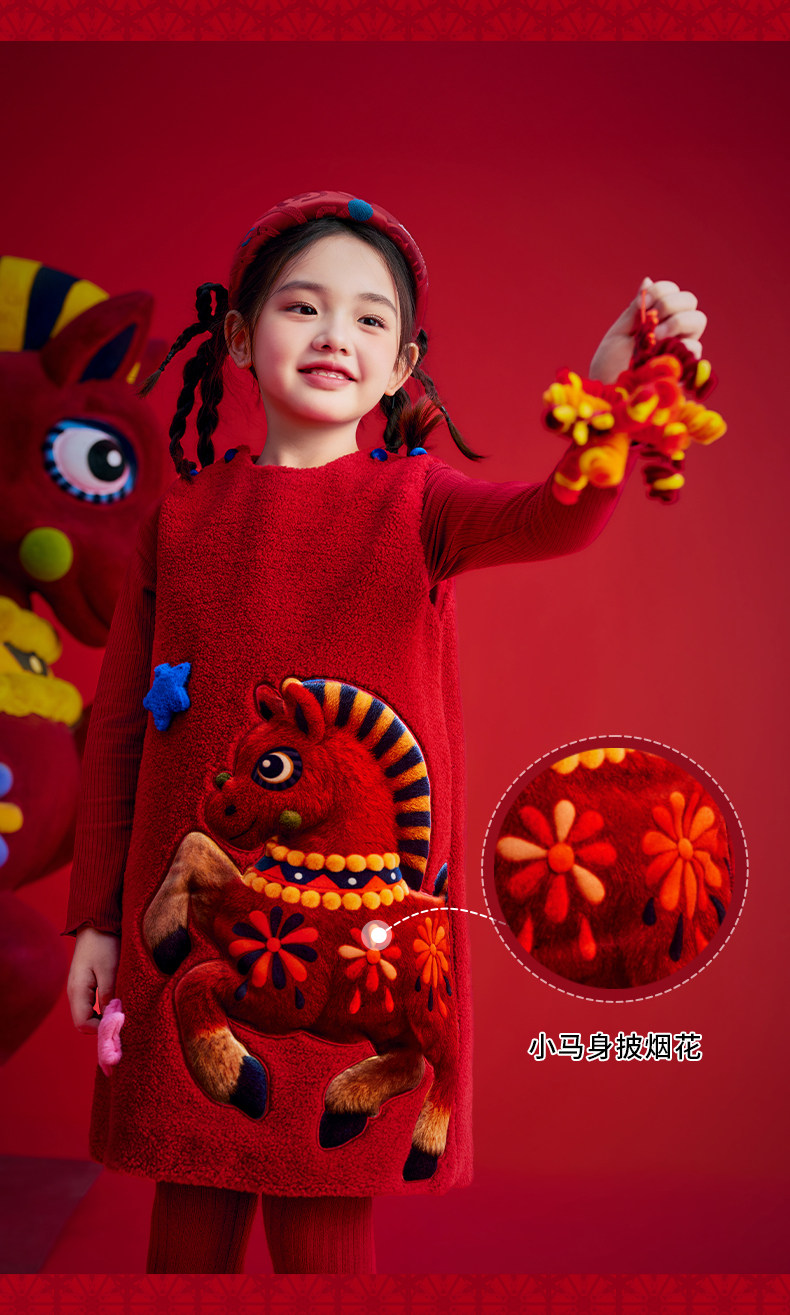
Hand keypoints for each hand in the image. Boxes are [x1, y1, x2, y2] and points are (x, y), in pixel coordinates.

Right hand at [67, 927, 120, 1033]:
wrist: (97, 923)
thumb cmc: (104, 944)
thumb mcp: (110, 970)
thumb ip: (109, 995)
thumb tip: (112, 1018)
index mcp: (77, 991)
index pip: (83, 1024)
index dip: (101, 1029)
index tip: (120, 1023)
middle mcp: (74, 993)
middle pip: (84, 1022)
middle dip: (102, 1026)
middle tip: (122, 1021)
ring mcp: (79, 989)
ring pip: (87, 1014)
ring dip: (103, 1017)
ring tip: (121, 1013)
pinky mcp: (85, 984)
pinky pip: (90, 1005)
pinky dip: (102, 1009)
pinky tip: (116, 1003)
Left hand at [589, 277, 707, 382]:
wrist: (609, 396)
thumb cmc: (609, 367)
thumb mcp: (619, 333)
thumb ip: (635, 309)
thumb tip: (647, 280)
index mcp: (655, 319)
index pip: (671, 290)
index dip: (661, 292)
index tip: (642, 307)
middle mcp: (672, 331)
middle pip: (690, 300)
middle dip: (671, 304)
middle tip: (651, 321)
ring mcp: (681, 348)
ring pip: (698, 319)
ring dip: (676, 323)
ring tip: (655, 339)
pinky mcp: (687, 368)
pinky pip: (695, 347)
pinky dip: (678, 346)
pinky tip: (660, 356)